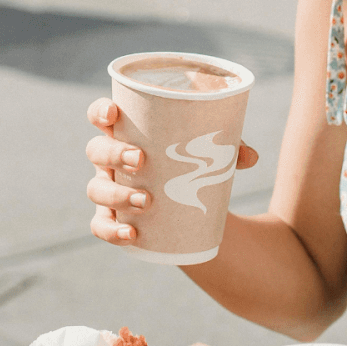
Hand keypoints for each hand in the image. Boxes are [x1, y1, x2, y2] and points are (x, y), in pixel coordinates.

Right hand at [85, 97, 258, 244]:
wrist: (186, 204)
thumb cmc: (192, 163)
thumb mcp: (211, 151)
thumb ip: (230, 148)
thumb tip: (250, 157)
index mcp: (127, 132)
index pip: (101, 116)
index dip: (99, 111)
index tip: (114, 113)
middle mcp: (110, 160)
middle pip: (96, 151)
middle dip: (114, 154)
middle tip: (141, 160)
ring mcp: (108, 189)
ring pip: (96, 189)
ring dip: (117, 194)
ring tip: (147, 200)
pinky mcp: (113, 218)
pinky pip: (101, 226)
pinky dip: (112, 231)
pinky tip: (132, 234)